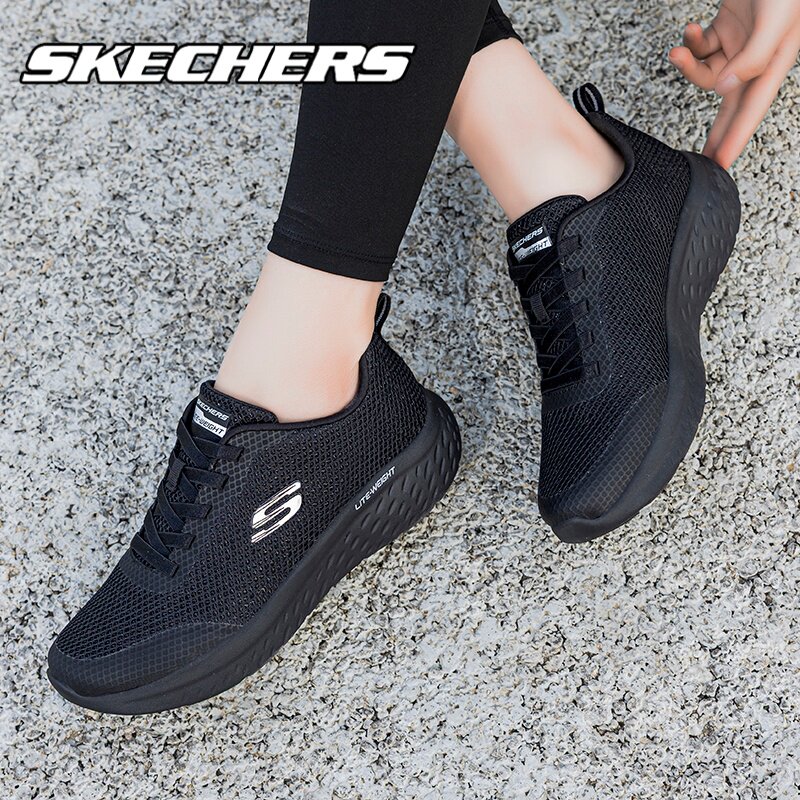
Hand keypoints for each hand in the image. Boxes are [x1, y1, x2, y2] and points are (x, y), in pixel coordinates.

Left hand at [669, 0, 799, 168]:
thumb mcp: (775, 21)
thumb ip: (754, 56)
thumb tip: (727, 88)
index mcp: (773, 63)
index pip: (750, 111)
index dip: (735, 140)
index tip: (719, 165)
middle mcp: (756, 59)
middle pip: (730, 106)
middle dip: (714, 131)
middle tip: (699, 158)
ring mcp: (739, 44)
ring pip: (708, 72)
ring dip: (688, 65)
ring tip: (679, 50)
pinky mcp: (725, 27)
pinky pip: (703, 47)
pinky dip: (691, 44)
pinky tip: (688, 32)